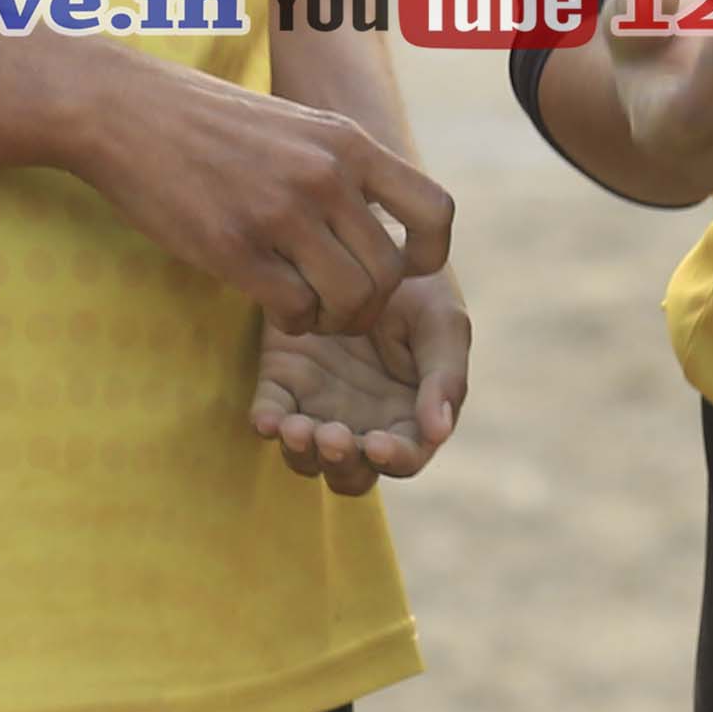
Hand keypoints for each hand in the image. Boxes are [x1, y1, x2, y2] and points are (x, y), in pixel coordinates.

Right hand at [57, 51, 451, 332]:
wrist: (124, 110)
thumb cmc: (207, 123)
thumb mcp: (294, 126)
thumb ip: (340, 168)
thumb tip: (379, 227)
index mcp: (347, 143)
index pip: (435, 211)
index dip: (430, 255)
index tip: (400, 267)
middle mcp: (324, 175)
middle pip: (390, 273)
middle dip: (369, 305)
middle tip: (337, 305)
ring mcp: (280, 211)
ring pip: (350, 300)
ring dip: (333, 321)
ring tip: (308, 308)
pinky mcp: (234, 246)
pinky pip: (294, 312)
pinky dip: (292, 322)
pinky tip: (273, 304)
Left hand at [251, 272, 467, 491]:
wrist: (366, 240)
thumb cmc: (418, 289)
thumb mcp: (442, 323)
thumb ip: (445, 377)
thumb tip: (438, 432)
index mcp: (408, 416)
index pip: (403, 458)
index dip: (392, 458)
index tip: (379, 443)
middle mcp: (363, 422)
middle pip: (350, 471)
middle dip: (340, 463)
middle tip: (332, 436)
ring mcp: (319, 406)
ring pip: (306, 455)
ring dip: (301, 452)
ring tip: (297, 427)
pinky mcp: (282, 383)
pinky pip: (270, 415)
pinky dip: (267, 423)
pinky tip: (268, 418)